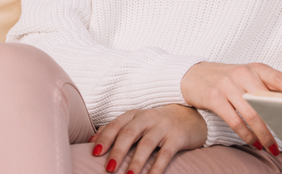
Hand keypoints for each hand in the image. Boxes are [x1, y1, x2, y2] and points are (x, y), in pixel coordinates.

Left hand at [89, 104, 205, 173]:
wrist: (190, 117)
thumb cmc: (157, 123)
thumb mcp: (136, 122)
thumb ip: (116, 129)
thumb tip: (91, 139)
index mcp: (135, 114)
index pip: (117, 124)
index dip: (105, 138)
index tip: (95, 154)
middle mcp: (148, 117)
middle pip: (129, 133)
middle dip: (118, 151)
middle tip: (109, 168)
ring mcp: (164, 126)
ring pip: (147, 143)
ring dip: (136, 161)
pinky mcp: (177, 137)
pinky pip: (166, 153)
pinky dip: (157, 167)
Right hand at [179, 62, 281, 152]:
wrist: (193, 74)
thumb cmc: (227, 79)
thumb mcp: (247, 76)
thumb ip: (265, 87)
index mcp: (256, 67)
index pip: (280, 78)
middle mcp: (243, 73)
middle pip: (267, 101)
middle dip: (280, 122)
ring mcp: (227, 85)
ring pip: (252, 114)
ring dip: (264, 134)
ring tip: (272, 147)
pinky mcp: (214, 97)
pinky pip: (235, 121)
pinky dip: (247, 135)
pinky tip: (254, 143)